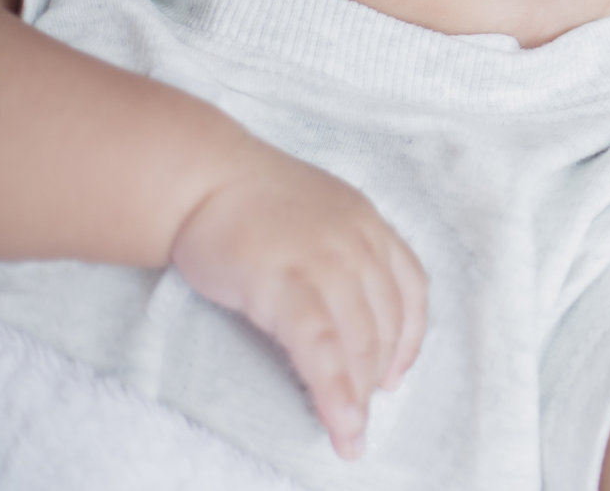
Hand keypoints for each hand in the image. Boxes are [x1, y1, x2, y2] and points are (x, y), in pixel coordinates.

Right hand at [169, 144, 427, 460]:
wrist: (198, 178)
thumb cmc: (244, 200)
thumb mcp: (315, 215)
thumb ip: (339, 253)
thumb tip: (345, 308)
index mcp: (369, 224)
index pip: (411, 288)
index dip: (410, 338)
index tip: (397, 372)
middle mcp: (359, 242)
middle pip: (385, 322)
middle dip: (377, 375)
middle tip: (361, 412)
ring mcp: (326, 262)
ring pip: (360, 342)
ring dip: (358, 395)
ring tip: (350, 431)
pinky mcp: (288, 284)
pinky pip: (322, 350)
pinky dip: (334, 391)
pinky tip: (339, 421)